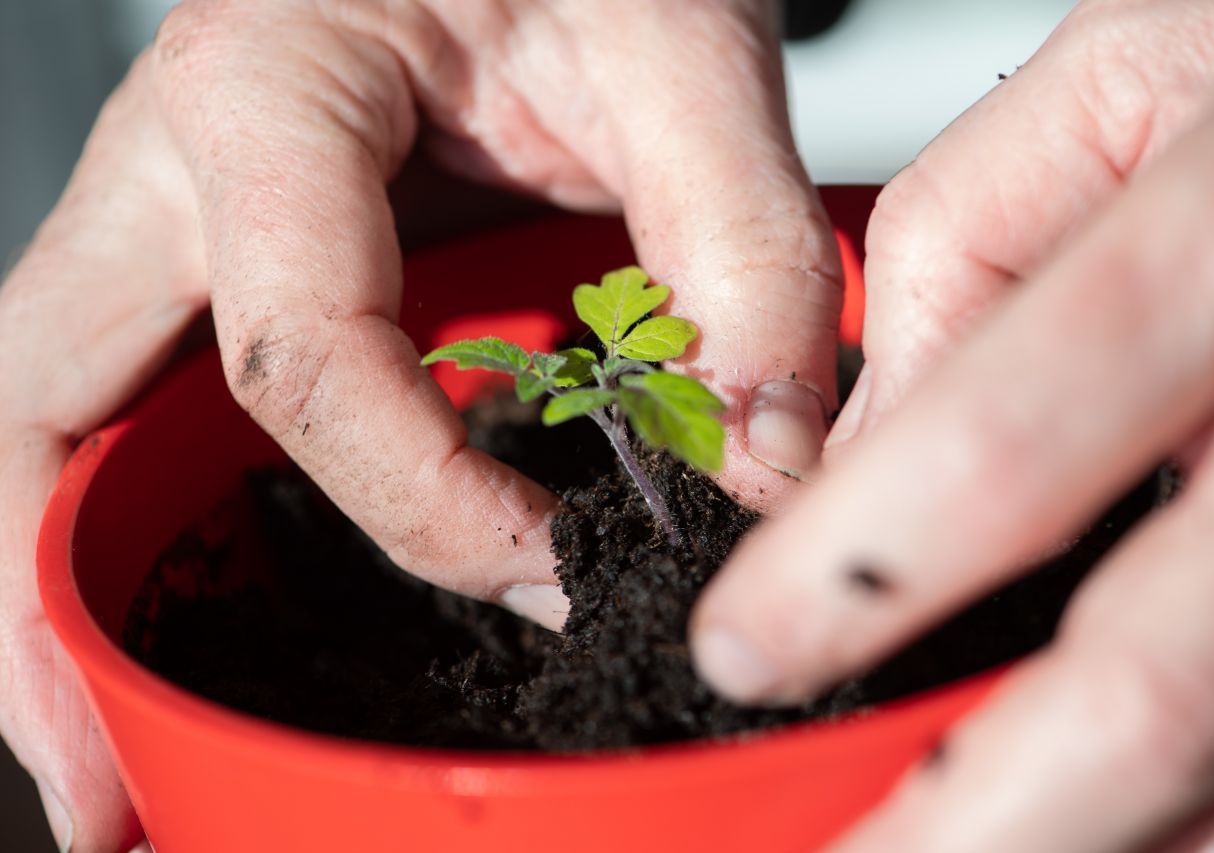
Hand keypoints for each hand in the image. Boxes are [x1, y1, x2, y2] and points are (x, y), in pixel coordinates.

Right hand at [0, 0, 838, 847]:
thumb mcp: (685, 58)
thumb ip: (742, 259)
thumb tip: (760, 469)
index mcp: (270, 94)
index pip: (296, 359)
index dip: (425, 503)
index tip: (561, 572)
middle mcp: (182, 163)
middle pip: (44, 403)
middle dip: (46, 603)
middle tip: (97, 782)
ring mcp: (184, 213)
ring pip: (53, 412)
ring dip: (55, 582)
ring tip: (98, 746)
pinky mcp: (229, 251)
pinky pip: (138, 396)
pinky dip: (132, 515)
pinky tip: (176, 603)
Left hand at [691, 1, 1213, 849]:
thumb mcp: (1098, 99)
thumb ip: (949, 277)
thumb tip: (844, 466)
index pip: (1002, 447)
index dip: (852, 581)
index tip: (741, 654)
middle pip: (1160, 684)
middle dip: (983, 817)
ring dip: (1107, 851)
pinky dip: (1210, 825)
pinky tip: (1117, 832)